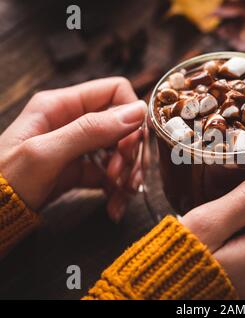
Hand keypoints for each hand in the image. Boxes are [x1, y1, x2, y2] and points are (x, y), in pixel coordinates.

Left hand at [0, 77, 146, 221]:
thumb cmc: (6, 182)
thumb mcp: (46, 154)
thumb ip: (91, 130)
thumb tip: (137, 110)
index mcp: (62, 105)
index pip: (115, 92)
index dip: (130, 117)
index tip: (129, 147)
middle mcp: (74, 121)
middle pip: (124, 124)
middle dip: (131, 152)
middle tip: (126, 176)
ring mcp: (79, 146)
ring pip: (122, 150)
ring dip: (128, 173)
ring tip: (122, 194)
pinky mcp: (82, 169)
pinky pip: (112, 174)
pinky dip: (118, 189)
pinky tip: (115, 205)